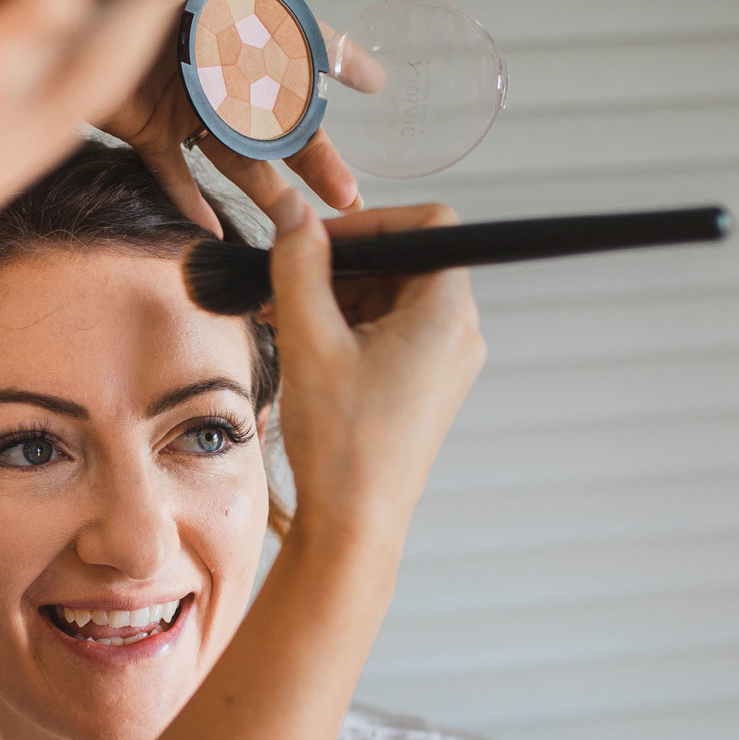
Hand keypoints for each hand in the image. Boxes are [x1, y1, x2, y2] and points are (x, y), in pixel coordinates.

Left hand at [91, 0, 362, 234]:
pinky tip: (218, 232)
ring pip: (238, 158)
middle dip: (318, 158)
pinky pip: (172, 174)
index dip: (340, 62)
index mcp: (240, 26)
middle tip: (348, 194)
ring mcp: (185, 102)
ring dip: (270, 192)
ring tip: (300, 226)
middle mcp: (219, 68)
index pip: (303, 45)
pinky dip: (192, 204)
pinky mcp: (145, 128)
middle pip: (280, 122)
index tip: (375, 85)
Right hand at [261, 197, 484, 547]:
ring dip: (335, 298)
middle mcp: (457, 334)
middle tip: (286, 280)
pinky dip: (345, 329)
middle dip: (340, 265)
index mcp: (447, 314)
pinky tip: (300, 344)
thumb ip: (300, 266)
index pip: (429, 226)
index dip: (370, 222)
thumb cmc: (343, 444)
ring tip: (282, 319)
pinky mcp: (422, 387)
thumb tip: (293, 214)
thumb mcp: (309, 341)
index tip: (317, 240)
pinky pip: (386, 334)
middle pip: (404, 261)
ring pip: (389, 299)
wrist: (354, 525)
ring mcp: (442, 363)